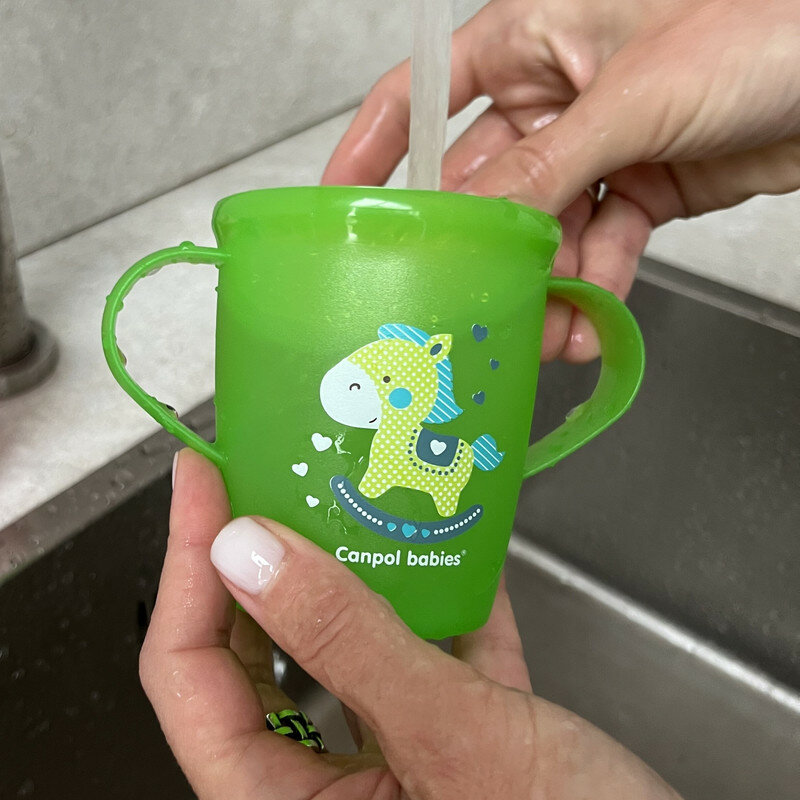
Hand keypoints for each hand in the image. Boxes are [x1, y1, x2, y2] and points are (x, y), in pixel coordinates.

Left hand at [140, 449, 680, 798]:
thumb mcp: (456, 742)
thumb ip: (350, 645)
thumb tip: (249, 551)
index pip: (189, 674)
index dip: (190, 566)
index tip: (205, 480)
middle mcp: (325, 790)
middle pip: (257, 655)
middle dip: (259, 561)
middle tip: (263, 478)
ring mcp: (394, 762)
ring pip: (341, 652)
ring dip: (351, 577)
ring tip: (342, 501)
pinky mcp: (459, 744)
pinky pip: (428, 658)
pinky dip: (439, 605)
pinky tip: (454, 553)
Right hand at [322, 0, 799, 361]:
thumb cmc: (763, 19)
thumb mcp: (632, 96)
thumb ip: (546, 166)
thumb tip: (478, 220)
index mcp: (530, 38)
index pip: (423, 98)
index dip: (374, 153)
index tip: (343, 207)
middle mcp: (554, 95)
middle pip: (486, 188)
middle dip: (482, 251)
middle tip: (463, 301)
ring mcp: (596, 147)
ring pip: (544, 231)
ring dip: (544, 284)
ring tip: (546, 331)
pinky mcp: (639, 189)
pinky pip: (600, 246)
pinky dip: (598, 285)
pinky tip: (595, 317)